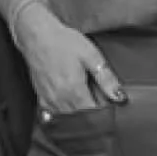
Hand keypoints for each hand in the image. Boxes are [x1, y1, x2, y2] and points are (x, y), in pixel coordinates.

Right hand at [12, 1, 126, 115]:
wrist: (37, 35)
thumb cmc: (64, 42)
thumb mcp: (91, 55)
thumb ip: (106, 78)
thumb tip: (119, 97)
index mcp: (75, 91)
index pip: (93, 116)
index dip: (104, 116)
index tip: (111, 109)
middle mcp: (60, 100)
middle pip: (81, 120)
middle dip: (92, 118)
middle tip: (101, 107)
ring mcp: (49, 101)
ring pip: (67, 120)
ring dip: (79, 118)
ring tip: (87, 106)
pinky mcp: (41, 98)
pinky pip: (54, 115)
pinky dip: (64, 115)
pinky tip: (70, 107)